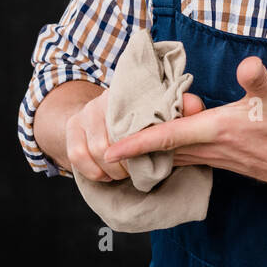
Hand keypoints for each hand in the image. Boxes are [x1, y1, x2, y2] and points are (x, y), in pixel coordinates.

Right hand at [64, 85, 207, 181]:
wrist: (104, 116)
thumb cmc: (141, 118)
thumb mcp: (164, 114)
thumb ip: (181, 108)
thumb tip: (195, 105)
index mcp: (132, 91)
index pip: (139, 113)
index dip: (145, 141)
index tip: (154, 157)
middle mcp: (106, 97)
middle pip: (116, 138)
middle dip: (129, 163)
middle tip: (139, 172)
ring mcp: (86, 111)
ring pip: (96, 149)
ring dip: (112, 170)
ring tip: (124, 175)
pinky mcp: (71, 127)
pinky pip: (77, 155)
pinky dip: (93, 171)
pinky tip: (105, 175)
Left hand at [103, 56, 266, 194]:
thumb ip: (258, 79)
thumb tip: (248, 65)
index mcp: (215, 130)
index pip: (166, 137)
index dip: (136, 142)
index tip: (110, 149)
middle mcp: (210, 148)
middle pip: (161, 151)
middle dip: (134, 150)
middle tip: (106, 142)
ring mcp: (216, 157)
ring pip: (173, 157)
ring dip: (150, 153)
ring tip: (126, 145)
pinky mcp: (224, 160)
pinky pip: (187, 158)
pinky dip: (170, 153)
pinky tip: (165, 147)